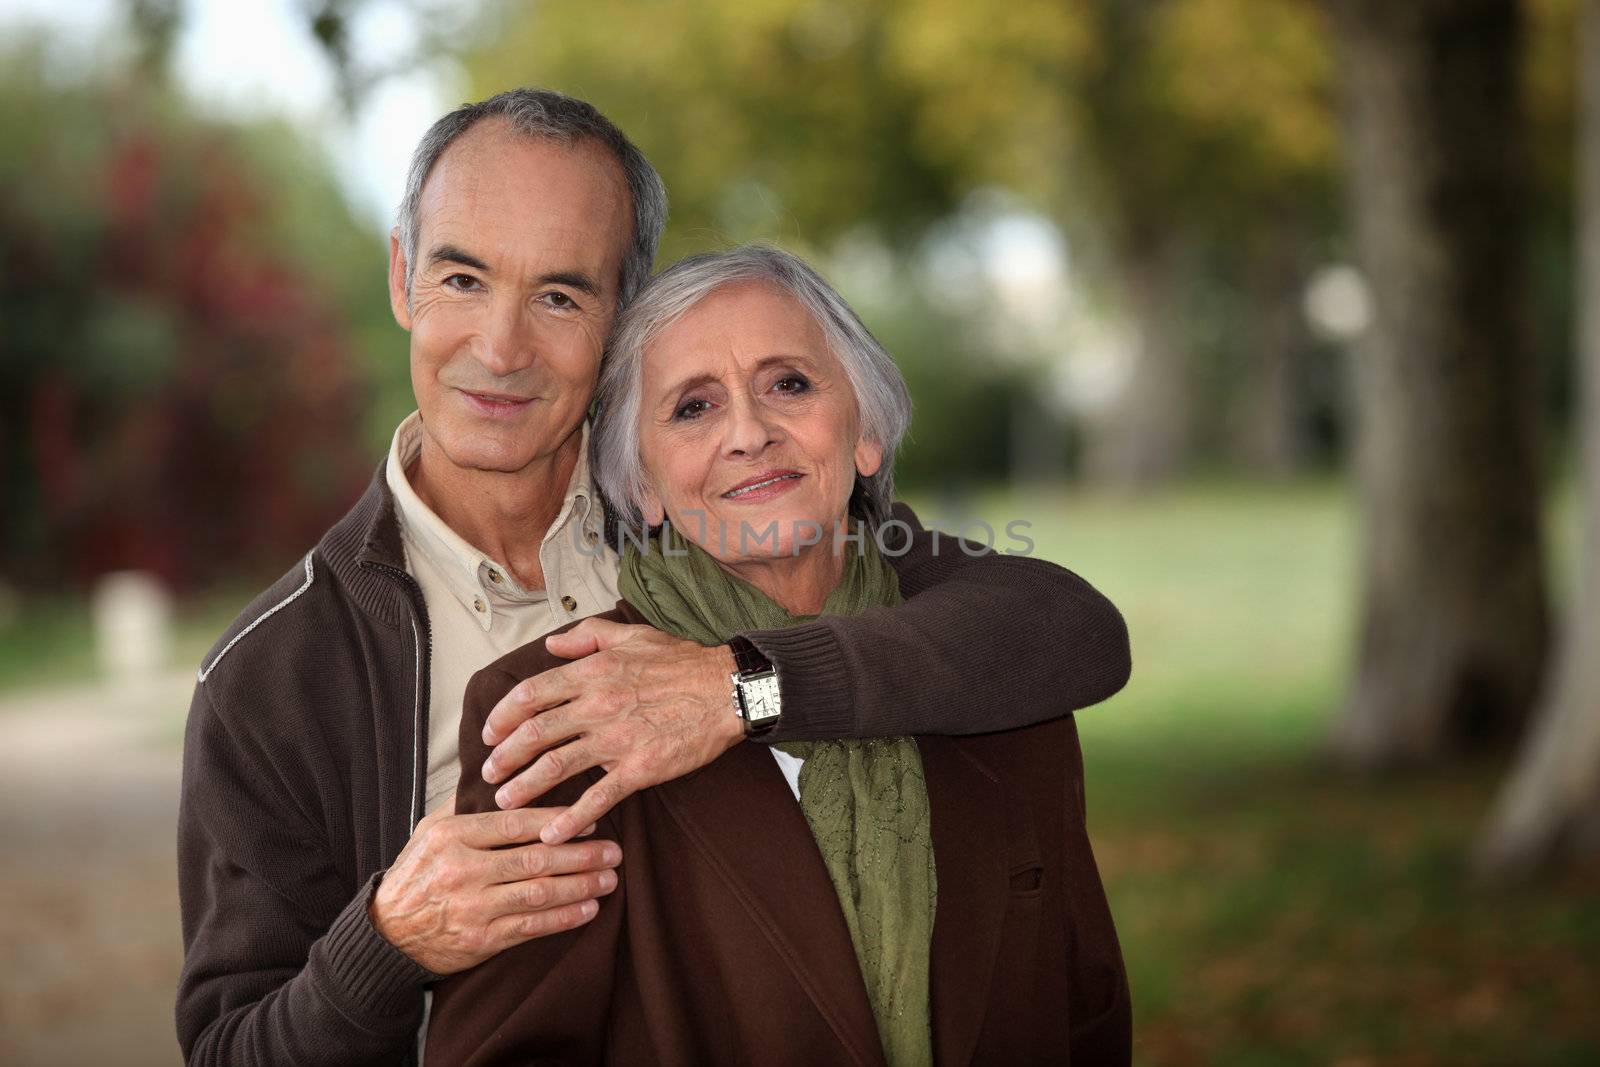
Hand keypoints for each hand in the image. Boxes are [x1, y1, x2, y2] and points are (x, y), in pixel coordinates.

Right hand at [369, 793, 620, 974]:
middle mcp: (464, 870)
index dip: (557, 820)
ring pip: (538, 893)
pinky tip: (588, 908)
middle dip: (581, 854)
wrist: (384, 935)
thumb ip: (464, 804)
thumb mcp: (429, 831)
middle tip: (614, 850)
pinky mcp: (480, 939)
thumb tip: (500, 773)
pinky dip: (563, 918)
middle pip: (535, 858)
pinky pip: (531, 927)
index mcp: (453, 837)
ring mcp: (473, 907)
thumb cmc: (415, 876)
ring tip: (609, 878)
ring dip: (580, 886)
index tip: (590, 818)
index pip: (515, 824)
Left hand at [479, 618, 744, 844]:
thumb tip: (550, 645)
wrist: (727, 690)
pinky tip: (553, 833)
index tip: (490, 733)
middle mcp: (596, 706)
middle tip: (489, 773)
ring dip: (524, 787)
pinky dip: (570, 819)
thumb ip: (586, 638)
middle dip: (503, 757)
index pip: (530, 695)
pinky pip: (596, 797)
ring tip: (505, 802)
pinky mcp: (638, 768)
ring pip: (555, 766)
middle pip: (533, 734)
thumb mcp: (631, 636)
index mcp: (591, 674)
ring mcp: (616, 739)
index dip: (502, 716)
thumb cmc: (682, 662)